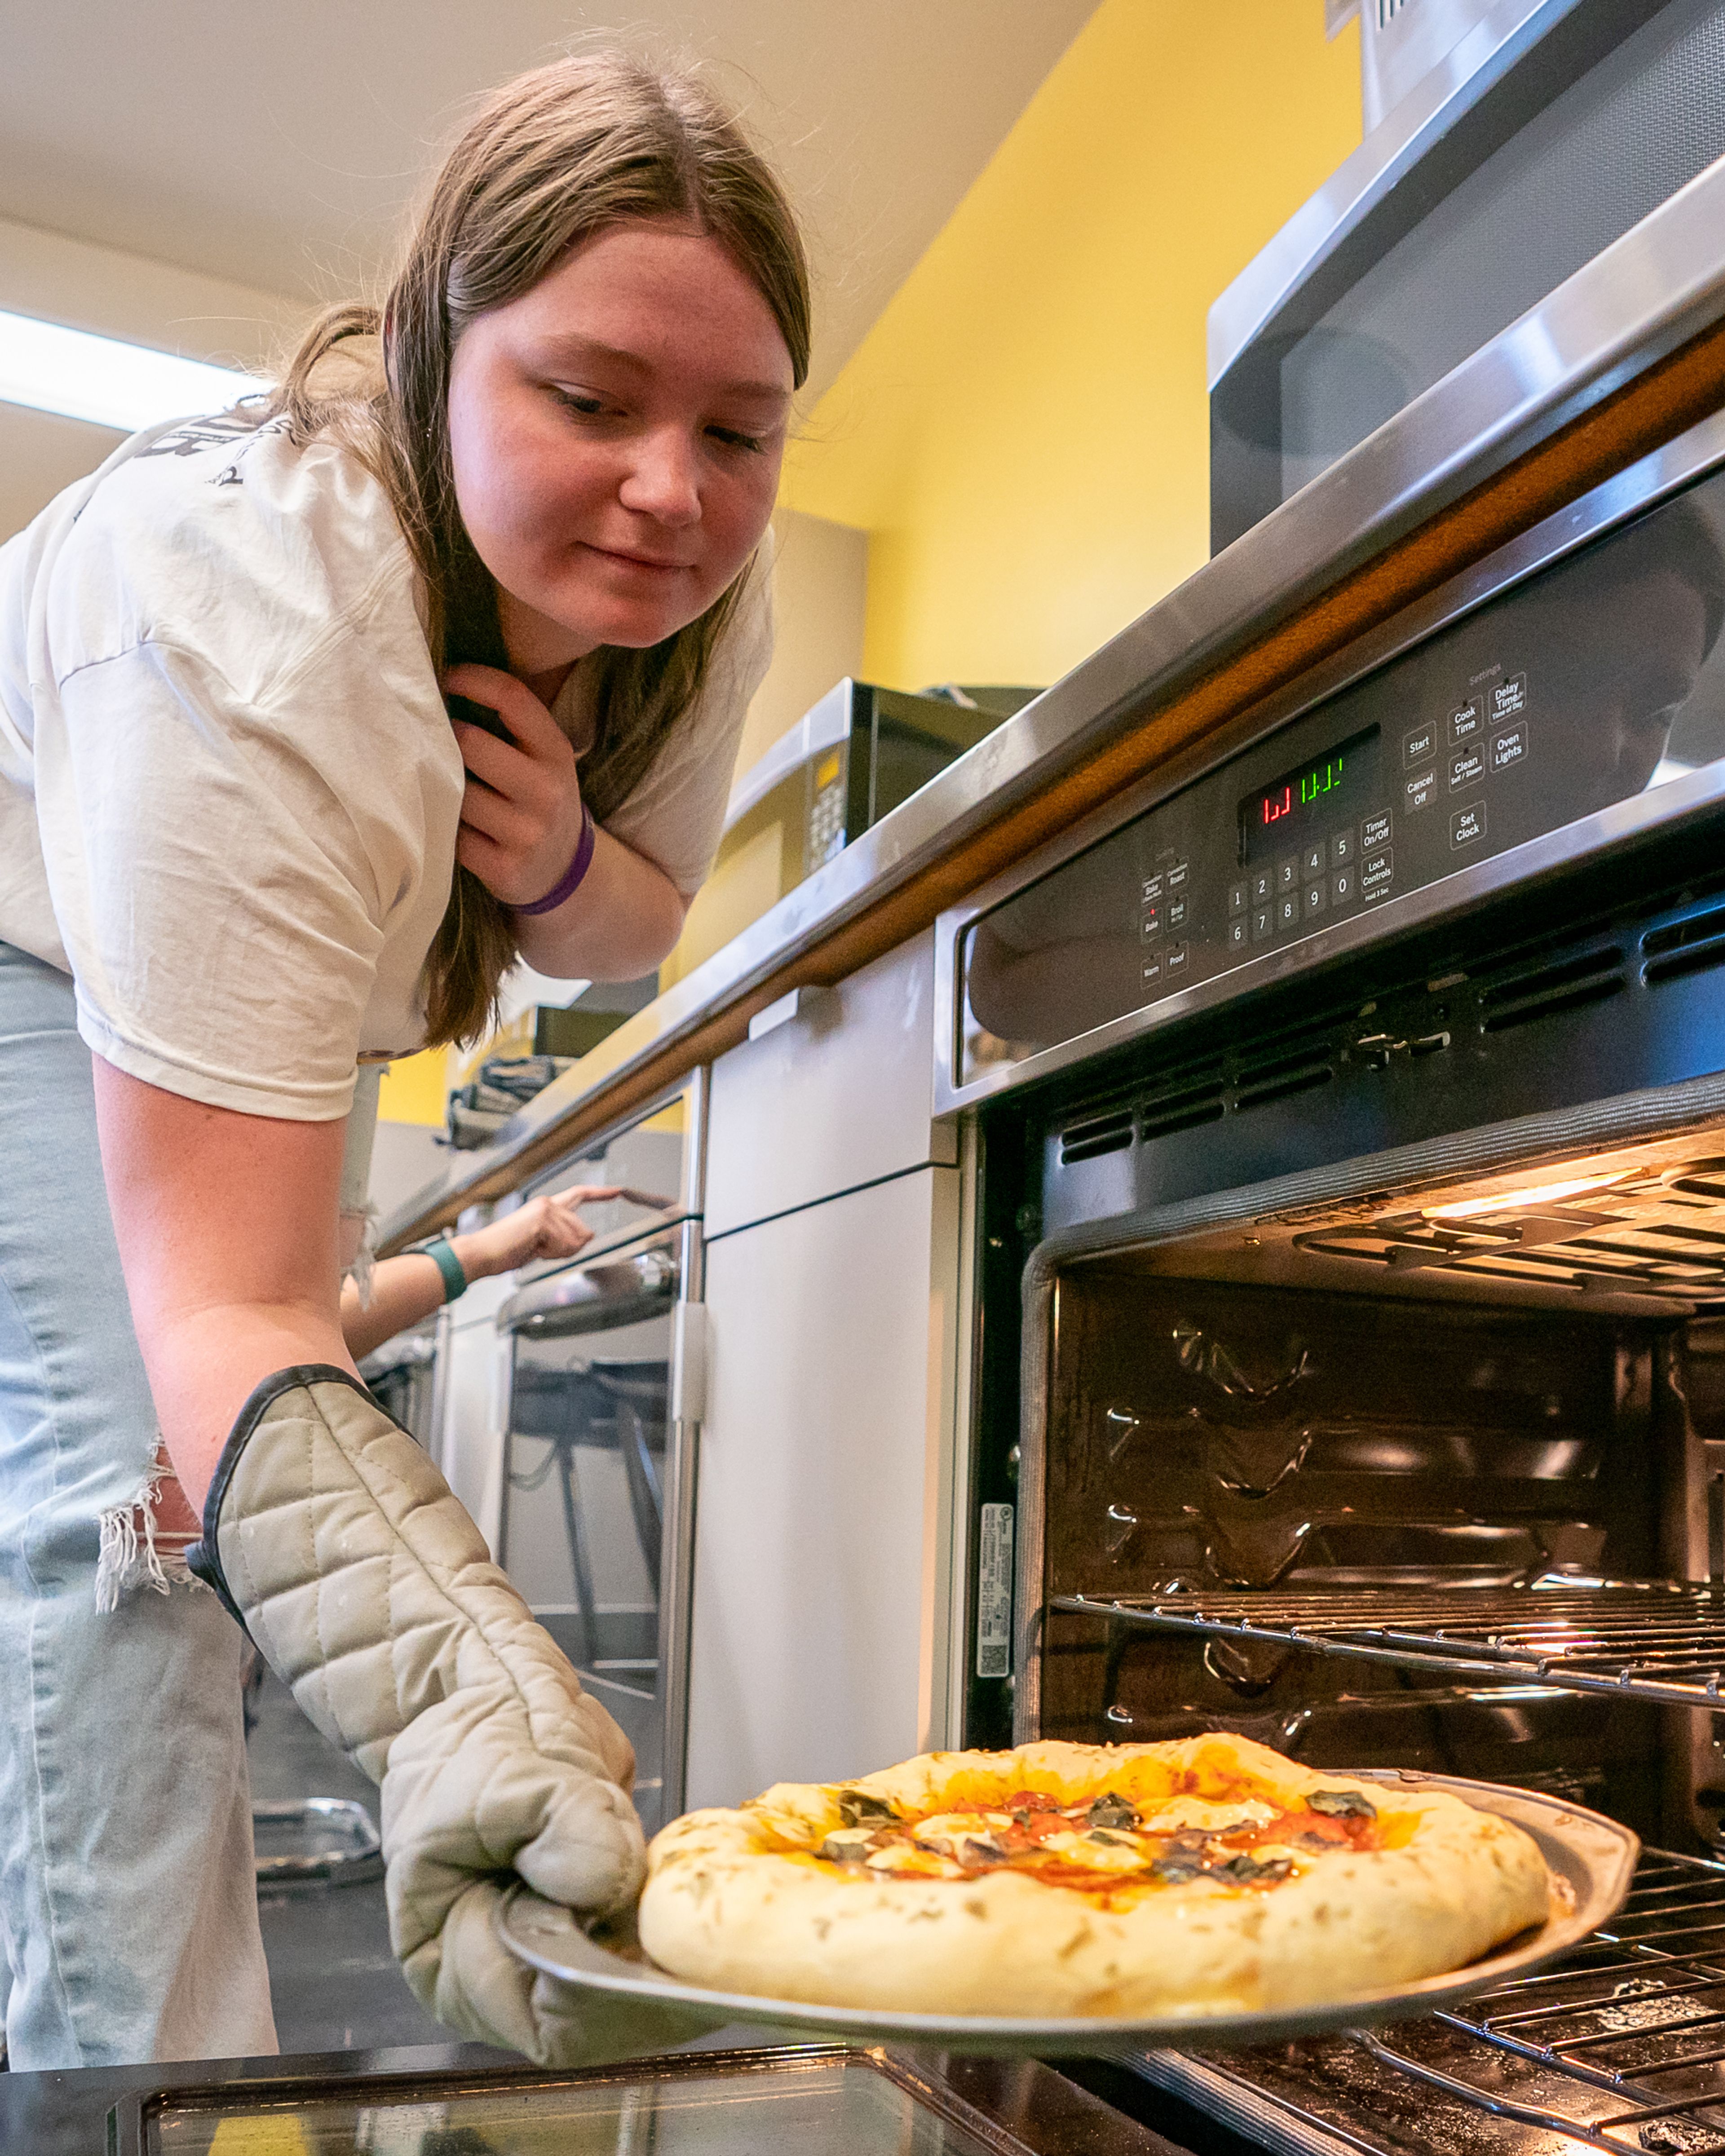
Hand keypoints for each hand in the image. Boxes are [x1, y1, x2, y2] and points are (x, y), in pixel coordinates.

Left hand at [445, 663, 586, 908]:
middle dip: (446, 737)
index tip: (446, 678)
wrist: (563, 869)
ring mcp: (526, 833)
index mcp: (556, 752)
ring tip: (445, 785)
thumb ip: (511, 724)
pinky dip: (447, 828)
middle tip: (436, 736)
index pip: (512, 697)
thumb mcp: (543, 758)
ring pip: (457, 793)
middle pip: (471, 743)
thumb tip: (446, 681)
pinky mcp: (504, 869)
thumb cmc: (538, 798)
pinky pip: (453, 836)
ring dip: (443, 787)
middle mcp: (546, 791)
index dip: (471, 679)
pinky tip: (455, 825)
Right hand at [454, 1185, 621, 1280]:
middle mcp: (548, 1203)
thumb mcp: (543, 1245)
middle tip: (542, 1252)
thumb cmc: (507, 1250)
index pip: (578, 1195)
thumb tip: (589, 1235)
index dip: (599, 1194)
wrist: (482, 1253)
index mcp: (546, 1207)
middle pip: (583, 1232)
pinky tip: (531, 1248)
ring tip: (533, 1248)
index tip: (617, 1190)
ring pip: (575, 1241)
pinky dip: (550, 1253)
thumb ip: (565, 1238)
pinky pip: (563, 1245)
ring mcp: (545, 1209)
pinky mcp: (542, 1219)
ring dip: (557, 1253)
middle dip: (569, 1249)